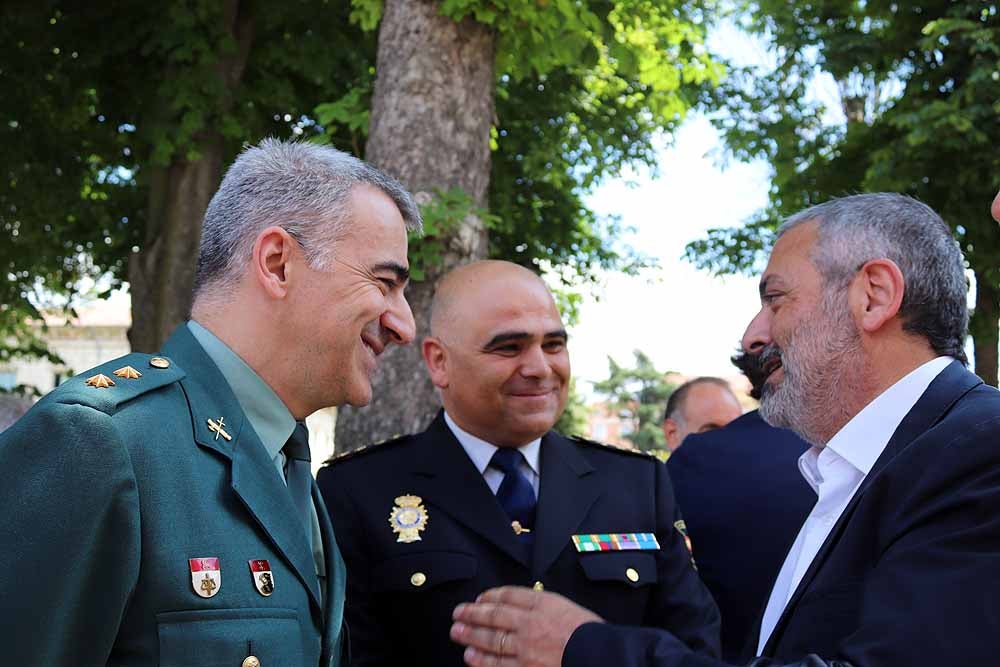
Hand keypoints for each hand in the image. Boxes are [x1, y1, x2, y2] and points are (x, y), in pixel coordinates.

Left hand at [451, 586, 602, 666]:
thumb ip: (543, 604)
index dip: (490, 595)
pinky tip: (471, 657)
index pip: (509, 595)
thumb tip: (519, 603)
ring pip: (491, 640)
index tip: (479, 598)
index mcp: (542, 603)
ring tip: (457, 633)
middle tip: (457, 613)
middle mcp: (530, 623)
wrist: (602, 656)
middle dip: (472, 614)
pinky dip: (482, 661)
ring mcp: (526, 648)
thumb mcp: (567, 607)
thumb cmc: (590, 632)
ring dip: (471, 636)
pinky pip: (499, 664)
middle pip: (494, 615)